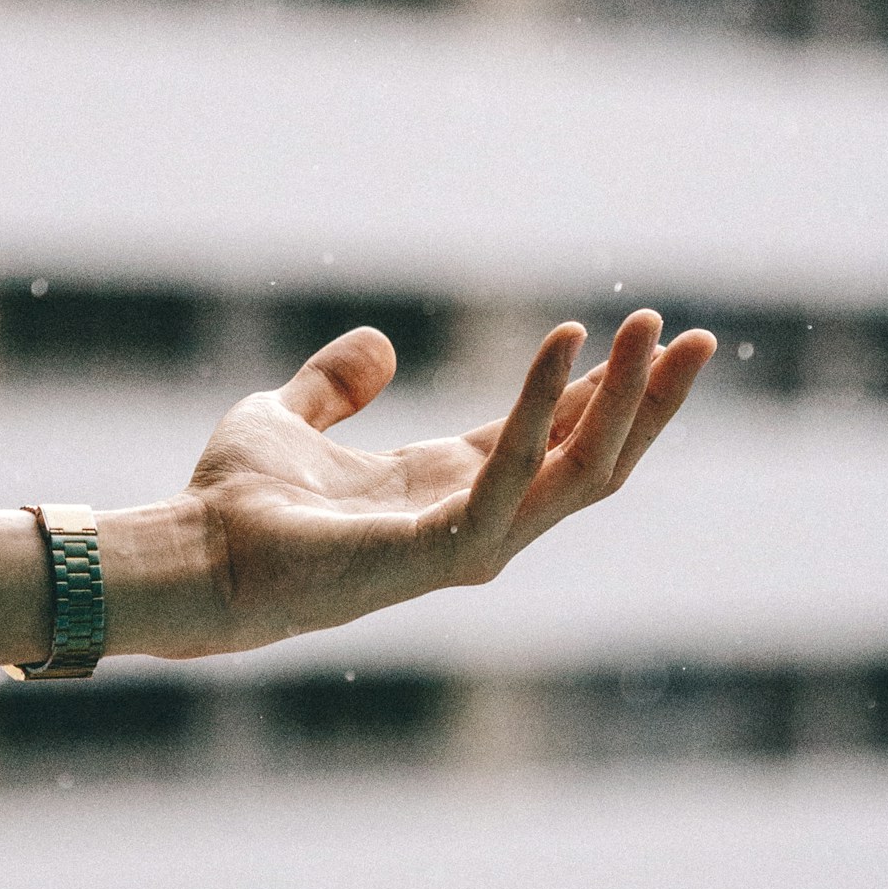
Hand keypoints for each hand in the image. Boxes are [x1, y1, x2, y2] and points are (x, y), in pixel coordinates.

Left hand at [98, 310, 715, 658]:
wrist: (191, 556)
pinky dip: (542, 406)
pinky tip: (563, 344)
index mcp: (450, 489)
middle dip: (650, 401)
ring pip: (580, 474)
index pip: (558, 439)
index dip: (608, 389)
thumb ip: (335, 384)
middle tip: (697, 336)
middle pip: (593, 461)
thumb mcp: (289, 418)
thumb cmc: (231, 504)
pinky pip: (514, 470)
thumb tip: (379, 345)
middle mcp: (475, 520)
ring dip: (624, 401)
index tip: (655, 335)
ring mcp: (468, 543)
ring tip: (654, 332)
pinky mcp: (444, 550)